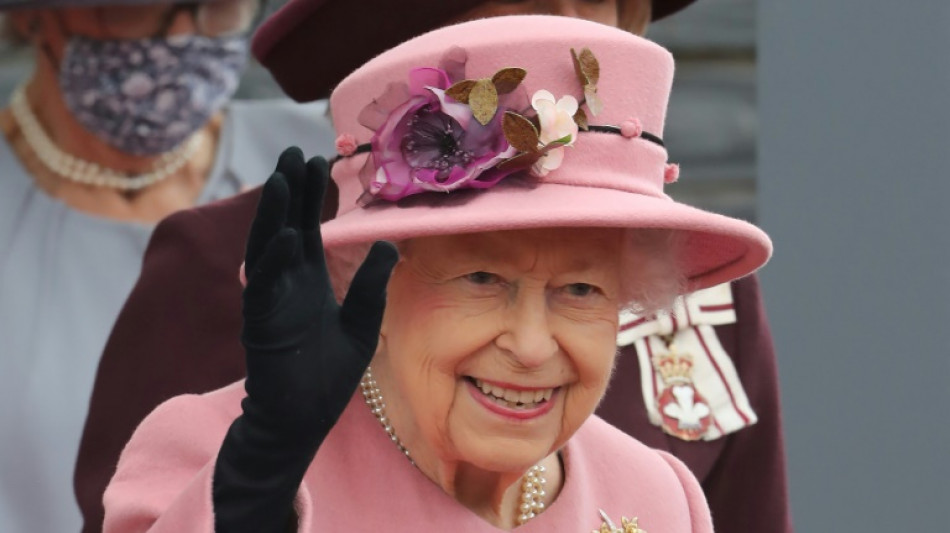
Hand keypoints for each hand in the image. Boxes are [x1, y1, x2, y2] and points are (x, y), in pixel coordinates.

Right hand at [241, 146, 397, 442]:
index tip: (318, 161)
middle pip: (285, 226)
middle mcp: (286, 283)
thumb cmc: (327, 374)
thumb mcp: (361, 323)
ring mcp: (270, 301)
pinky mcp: (262, 324)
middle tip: (294, 151)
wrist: (303, 417)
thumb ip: (370, 285)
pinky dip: (273, 261)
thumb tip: (390, 245)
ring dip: (275, 213)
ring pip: (267, 247)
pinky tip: (287, 235)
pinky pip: (264, 287)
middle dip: (289, 190)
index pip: (308, 228)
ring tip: (285, 177)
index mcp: (307, 281)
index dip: (312, 196)